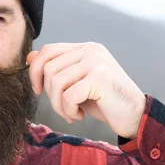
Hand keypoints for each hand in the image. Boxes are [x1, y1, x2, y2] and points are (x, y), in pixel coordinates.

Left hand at [27, 42, 146, 138]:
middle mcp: (91, 50)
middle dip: (50, 94)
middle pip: (49, 68)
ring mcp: (97, 62)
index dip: (35, 71)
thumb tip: (29, 57)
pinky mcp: (100, 78)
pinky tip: (79, 116)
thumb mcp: (76, 84)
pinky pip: (68, 96)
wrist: (135, 116)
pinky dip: (68, 110)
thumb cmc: (104, 102)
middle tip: (64, 108)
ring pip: (56, 82)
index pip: (48, 50)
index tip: (38, 90)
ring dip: (59, 105)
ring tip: (71, 114)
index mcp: (85, 48)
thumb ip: (56, 69)